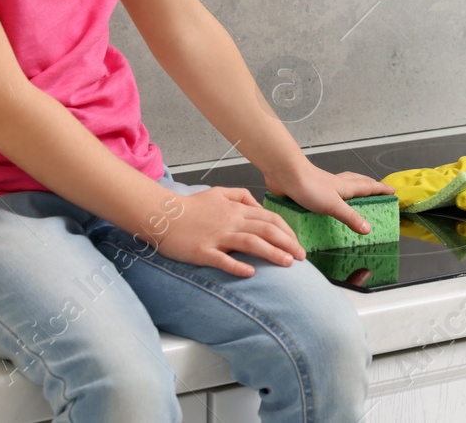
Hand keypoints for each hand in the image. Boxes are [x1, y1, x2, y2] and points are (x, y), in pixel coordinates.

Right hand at [149, 186, 304, 277]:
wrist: (162, 214)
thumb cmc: (190, 207)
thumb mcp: (218, 193)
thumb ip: (240, 196)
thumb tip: (258, 205)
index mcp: (236, 210)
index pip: (269, 218)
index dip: (287, 231)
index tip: (297, 243)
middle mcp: (230, 222)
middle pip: (266, 230)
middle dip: (288, 243)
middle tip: (302, 257)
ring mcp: (217, 236)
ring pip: (251, 243)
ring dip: (272, 253)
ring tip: (288, 263)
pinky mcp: (203, 251)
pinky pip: (223, 259)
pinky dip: (238, 266)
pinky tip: (251, 273)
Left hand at [264, 162, 394, 236]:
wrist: (285, 173)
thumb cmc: (309, 185)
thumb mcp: (333, 205)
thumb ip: (350, 217)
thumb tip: (368, 229)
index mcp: (345, 187)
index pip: (368, 187)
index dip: (380, 189)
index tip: (392, 191)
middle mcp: (336, 185)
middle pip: (357, 182)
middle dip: (368, 185)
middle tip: (376, 189)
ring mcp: (323, 187)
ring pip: (342, 185)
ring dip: (352, 188)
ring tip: (355, 195)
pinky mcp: (310, 191)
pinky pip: (326, 194)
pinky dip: (332, 196)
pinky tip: (327, 204)